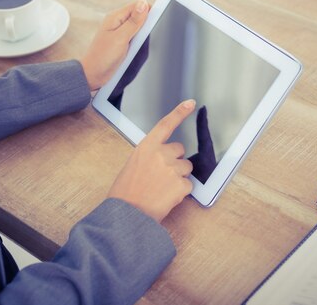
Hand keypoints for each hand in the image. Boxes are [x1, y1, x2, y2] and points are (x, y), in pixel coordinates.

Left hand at [80, 0, 149, 90]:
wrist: (93, 75)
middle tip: (143, 38)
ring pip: (139, 28)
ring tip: (137, 46)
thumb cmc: (102, 57)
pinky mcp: (122, 43)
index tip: (156, 21)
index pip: (138, 5)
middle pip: (140, 16)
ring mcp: (120, 33)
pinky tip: (137, 50)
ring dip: (143, 35)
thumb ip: (133, 22)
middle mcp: (118, 23)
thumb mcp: (120, 38)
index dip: (149, 11)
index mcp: (115, 17)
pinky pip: (136, 38)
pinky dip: (140, 43)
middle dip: (147, 25)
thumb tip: (143, 3)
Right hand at [108, 100, 195, 222]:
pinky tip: (166, 197)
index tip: (190, 103)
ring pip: (186, 168)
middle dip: (175, 161)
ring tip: (161, 189)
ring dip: (178, 177)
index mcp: (146, 147)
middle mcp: (161, 154)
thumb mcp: (132, 165)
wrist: (126, 213)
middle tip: (161, 176)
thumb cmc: (125, 192)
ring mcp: (172, 168)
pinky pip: (188, 185)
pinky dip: (180, 192)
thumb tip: (164, 159)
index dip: (179, 113)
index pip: (165, 124)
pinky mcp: (181, 184)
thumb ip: (150, 157)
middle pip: (180, 151)